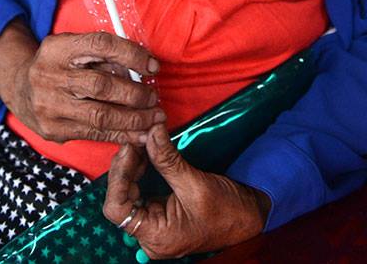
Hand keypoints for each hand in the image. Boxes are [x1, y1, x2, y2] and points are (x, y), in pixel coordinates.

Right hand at [0, 21, 165, 143]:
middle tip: (154, 97)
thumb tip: (142, 68)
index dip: (132, 55)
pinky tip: (138, 134)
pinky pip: (94, 134)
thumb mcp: (73, 47)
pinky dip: (120, 134)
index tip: (153, 66)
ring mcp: (49, 105)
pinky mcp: (53, 130)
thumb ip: (102, 55)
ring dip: (134, 119)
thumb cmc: (58, 64)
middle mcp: (50, 75)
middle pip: (102, 85)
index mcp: (58, 47)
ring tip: (154, 118)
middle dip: (135, 93)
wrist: (20, 87)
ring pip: (100, 115)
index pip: (101, 45)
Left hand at [103, 125, 270, 258]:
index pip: (116, 209)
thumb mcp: (195, 182)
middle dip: (125, 165)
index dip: (118, 176)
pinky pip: (141, 189)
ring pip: (129, 191)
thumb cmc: (227, 209)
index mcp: (155, 236)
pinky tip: (146, 151)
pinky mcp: (160, 211)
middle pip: (120, 198)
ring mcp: (154, 223)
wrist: (249, 215)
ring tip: (142, 141)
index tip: (129, 148)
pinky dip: (141, 168)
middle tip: (136, 138)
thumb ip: (167, 159)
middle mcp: (150, 234)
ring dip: (132, 164)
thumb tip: (150, 131)